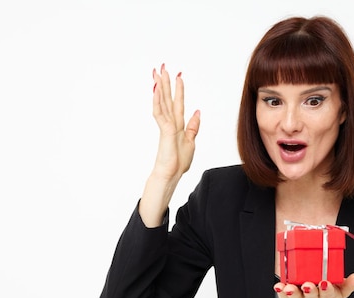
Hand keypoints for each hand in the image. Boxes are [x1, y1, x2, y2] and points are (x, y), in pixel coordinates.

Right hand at [151, 64, 200, 181]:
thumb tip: (197, 112)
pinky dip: (158, 101)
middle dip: (165, 82)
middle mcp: (170, 123)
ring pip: (162, 102)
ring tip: (157, 73)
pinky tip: (156, 90)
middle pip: (167, 98)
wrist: (170, 175)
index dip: (178, 89)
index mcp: (178, 125)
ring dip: (159, 87)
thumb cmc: (178, 162)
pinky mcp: (164, 131)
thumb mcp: (191, 142)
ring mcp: (166, 126)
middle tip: (162, 66)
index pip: (178, 103)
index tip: (178, 76)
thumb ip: (193, 126)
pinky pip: (160, 113)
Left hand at [273, 273, 353, 297]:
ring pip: (295, 297)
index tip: (325, 283)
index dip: (327, 289)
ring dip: (292, 292)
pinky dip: (280, 291)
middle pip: (311, 295)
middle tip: (308, 285)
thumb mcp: (339, 294)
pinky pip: (283, 296)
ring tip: (289, 287)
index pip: (328, 294)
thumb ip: (349, 284)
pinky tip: (278, 286)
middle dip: (309, 290)